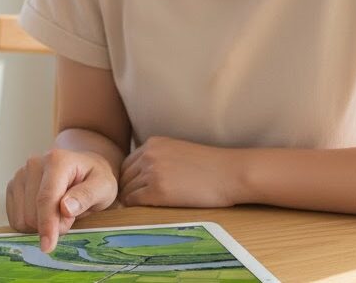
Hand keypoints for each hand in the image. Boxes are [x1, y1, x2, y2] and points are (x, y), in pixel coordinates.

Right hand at [5, 149, 117, 252]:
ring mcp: (20, 174)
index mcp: (57, 161)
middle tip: (70, 217)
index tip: (48, 246)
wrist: (83, 168)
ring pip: (21, 217)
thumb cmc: (94, 178)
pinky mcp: (13, 186)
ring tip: (58, 213)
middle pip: (32, 212)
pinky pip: (15, 218)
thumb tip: (65, 208)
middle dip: (51, 225)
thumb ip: (87, 196)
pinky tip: (44, 214)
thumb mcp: (103, 187)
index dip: (47, 224)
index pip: (46, 198)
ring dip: (40, 225)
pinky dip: (30, 224)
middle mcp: (34, 164)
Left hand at [118, 136, 245, 207]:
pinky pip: (134, 201)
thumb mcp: (179, 151)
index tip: (133, 191)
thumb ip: (160, 158)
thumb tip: (143, 175)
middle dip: (126, 190)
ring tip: (137, 210)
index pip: (127, 163)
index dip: (128, 179)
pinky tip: (143, 212)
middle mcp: (149, 155)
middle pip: (124, 176)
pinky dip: (134, 208)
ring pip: (127, 190)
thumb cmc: (211, 166)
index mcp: (154, 143)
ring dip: (129, 200)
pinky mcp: (157, 190)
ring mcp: (152, 172)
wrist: (230, 173)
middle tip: (132, 204)